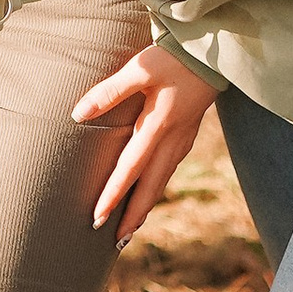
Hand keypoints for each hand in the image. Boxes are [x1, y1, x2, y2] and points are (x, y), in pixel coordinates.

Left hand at [72, 43, 217, 242]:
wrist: (214, 50)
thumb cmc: (173, 56)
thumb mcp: (139, 68)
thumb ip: (109, 92)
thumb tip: (78, 114)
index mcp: (159, 127)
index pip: (130, 170)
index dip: (113, 195)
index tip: (97, 218)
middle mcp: (173, 140)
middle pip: (151, 187)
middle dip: (132, 216)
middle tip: (115, 241)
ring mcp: (184, 138)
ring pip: (163, 181)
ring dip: (146, 205)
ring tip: (131, 226)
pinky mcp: (189, 132)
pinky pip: (170, 168)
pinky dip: (158, 187)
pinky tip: (151, 190)